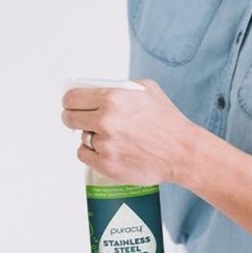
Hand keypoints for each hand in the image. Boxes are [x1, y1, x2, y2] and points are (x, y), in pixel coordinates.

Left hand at [61, 79, 197, 185]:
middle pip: (69, 118)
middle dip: (73, 117)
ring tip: (109, 136)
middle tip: (80, 119)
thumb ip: (120, 87)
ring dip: (91, 135)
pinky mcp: (106, 165)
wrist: (181, 151)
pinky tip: (106, 149)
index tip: (71, 104)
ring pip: (81, 137)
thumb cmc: (167, 120)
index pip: (72, 97)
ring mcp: (105, 144)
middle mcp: (105, 120)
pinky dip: (92, 152)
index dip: (69, 101)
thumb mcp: (146, 89)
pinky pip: (84, 155)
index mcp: (113, 98)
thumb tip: (98, 90)